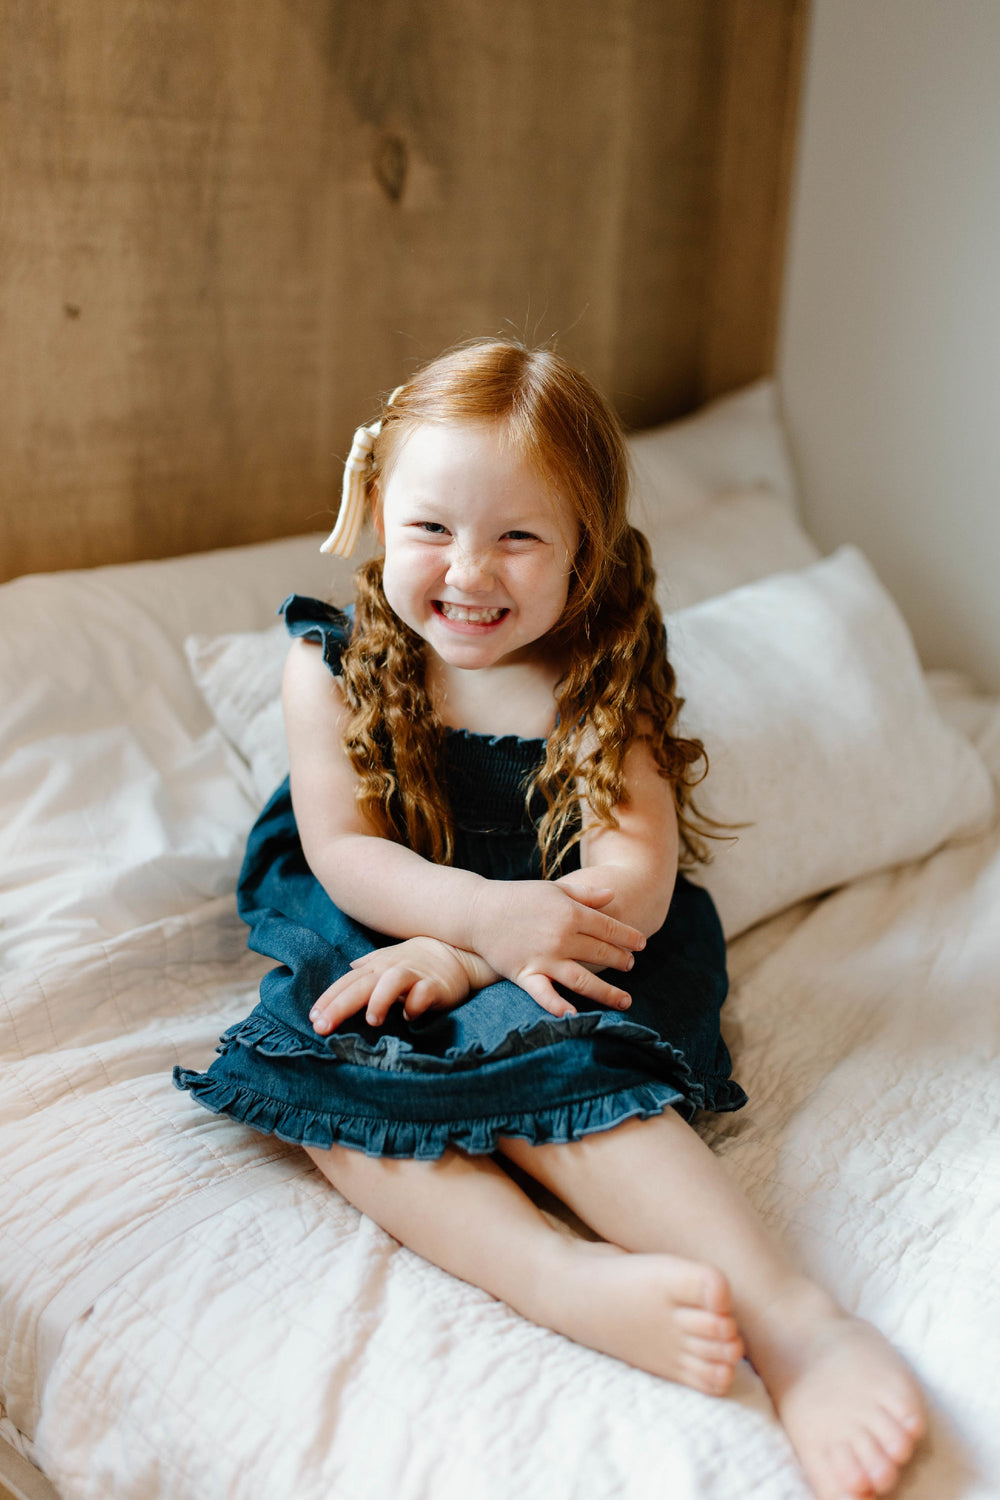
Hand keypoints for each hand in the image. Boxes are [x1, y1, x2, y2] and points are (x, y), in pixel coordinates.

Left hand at [309, 937, 487, 1033]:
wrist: (457, 951)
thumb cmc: (417, 961)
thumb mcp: (388, 961)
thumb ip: (366, 967)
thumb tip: (347, 969)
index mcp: (376, 967)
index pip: (347, 982)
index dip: (328, 999)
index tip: (313, 1018)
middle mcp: (391, 969)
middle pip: (360, 984)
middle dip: (339, 1005)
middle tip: (322, 1026)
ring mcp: (415, 975)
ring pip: (391, 983)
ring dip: (379, 1000)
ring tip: (372, 1020)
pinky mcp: (437, 985)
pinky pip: (424, 994)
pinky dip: (416, 1005)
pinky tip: (410, 1017)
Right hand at [469, 879, 644, 1019]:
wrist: (478, 911)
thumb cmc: (518, 897)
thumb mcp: (554, 889)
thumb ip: (585, 894)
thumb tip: (613, 894)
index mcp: (570, 913)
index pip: (609, 928)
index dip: (629, 937)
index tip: (641, 944)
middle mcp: (561, 937)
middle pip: (601, 954)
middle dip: (621, 961)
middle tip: (630, 966)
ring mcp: (544, 958)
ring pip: (583, 980)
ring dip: (607, 992)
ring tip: (625, 1001)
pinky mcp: (526, 974)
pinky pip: (545, 995)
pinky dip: (559, 1007)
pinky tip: (576, 1017)